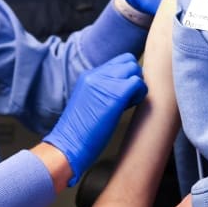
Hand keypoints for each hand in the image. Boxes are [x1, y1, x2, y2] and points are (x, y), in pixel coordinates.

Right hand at [44, 54, 146, 185]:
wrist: (68, 145)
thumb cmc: (79, 132)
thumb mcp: (87, 102)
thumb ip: (101, 91)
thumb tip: (123, 90)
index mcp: (88, 75)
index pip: (117, 61)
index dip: (125, 75)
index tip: (122, 93)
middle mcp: (95, 74)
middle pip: (128, 61)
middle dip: (134, 78)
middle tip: (128, 98)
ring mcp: (105, 83)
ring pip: (135, 69)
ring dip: (137, 86)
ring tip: (127, 104)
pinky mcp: (115, 95)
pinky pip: (138, 83)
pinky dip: (139, 94)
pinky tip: (128, 108)